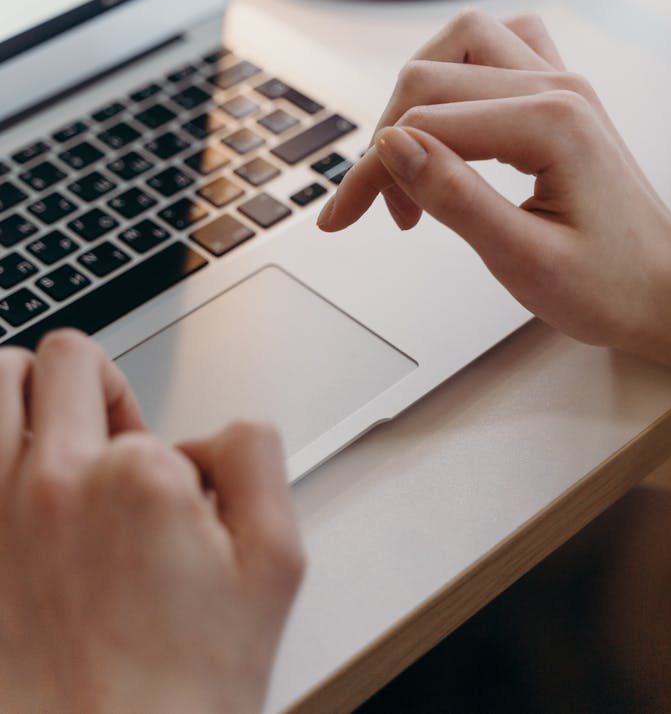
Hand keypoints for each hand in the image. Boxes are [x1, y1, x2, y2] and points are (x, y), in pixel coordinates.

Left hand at [0, 329, 303, 713]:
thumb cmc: (181, 690)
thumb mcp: (275, 562)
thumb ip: (255, 460)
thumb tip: (213, 437)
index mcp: (136, 477)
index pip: (149, 409)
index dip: (170, 453)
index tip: (173, 504)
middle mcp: (54, 483)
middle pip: (58, 358)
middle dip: (93, 382)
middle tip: (109, 435)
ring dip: (24, 393)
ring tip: (50, 437)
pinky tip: (20, 490)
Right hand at [318, 12, 670, 376]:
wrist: (664, 291)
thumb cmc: (612, 284)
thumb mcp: (524, 259)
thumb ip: (454, 196)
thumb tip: (391, 147)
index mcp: (553, 123)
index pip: (424, 125)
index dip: (372, 171)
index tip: (345, 216)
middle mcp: (558, 87)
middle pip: (431, 77)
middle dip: (385, 140)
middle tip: (379, 206)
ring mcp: (562, 83)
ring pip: (463, 42)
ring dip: (419, 90)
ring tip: (408, 155)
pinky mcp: (559, 95)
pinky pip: (500, 48)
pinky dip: (461, 73)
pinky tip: (452, 118)